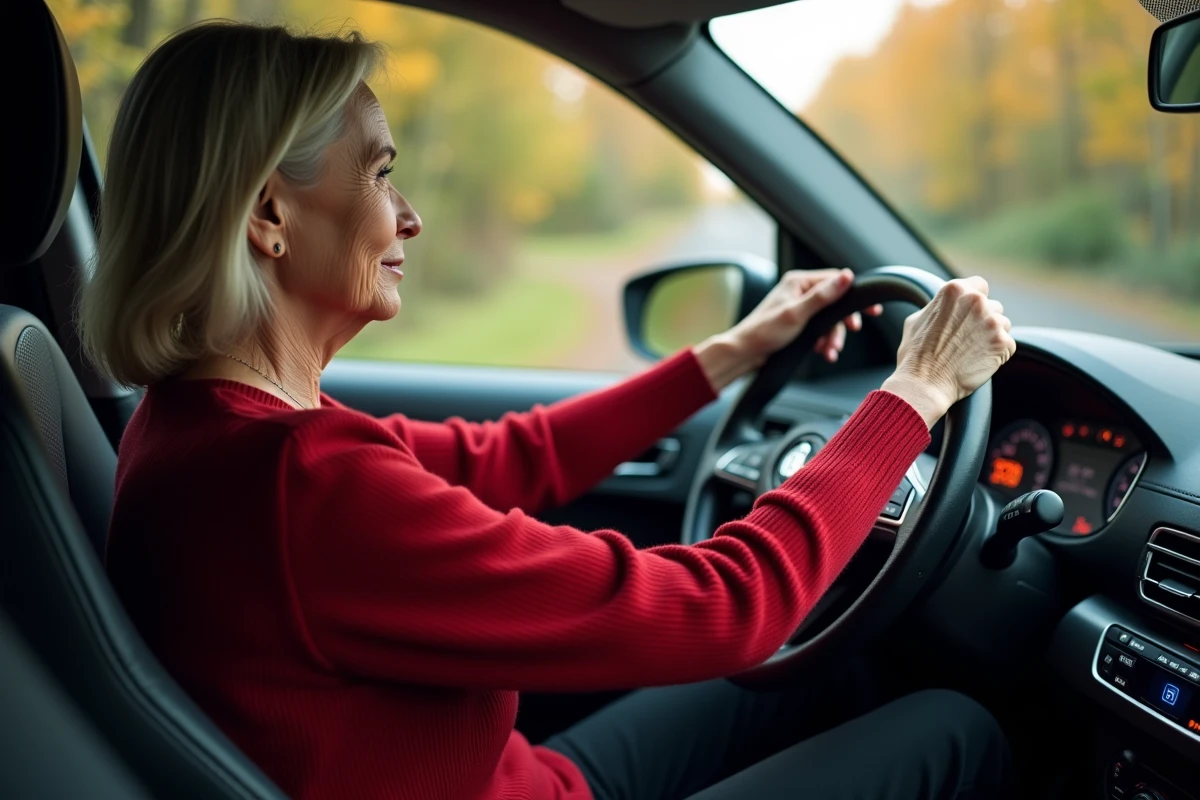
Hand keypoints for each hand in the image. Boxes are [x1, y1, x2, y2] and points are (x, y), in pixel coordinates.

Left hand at [693, 269, 881, 389]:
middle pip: (834, 302)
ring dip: (832, 336)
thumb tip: (847, 276)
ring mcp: (799, 308)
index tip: (871, 309)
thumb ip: (823, 296)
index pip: (835, 280)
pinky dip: (824, 341)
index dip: (853, 294)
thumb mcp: (797, 314)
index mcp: (798, 282)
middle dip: (841, 322)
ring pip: (828, 319)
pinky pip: (819, 330)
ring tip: (830, 351)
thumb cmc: (764, 332)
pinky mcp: (798, 324)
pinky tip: (824, 353)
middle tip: (852, 331)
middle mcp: (799, 291)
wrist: (745, 354)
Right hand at [881, 277, 1015, 428]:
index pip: (979, 285)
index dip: (974, 300)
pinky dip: (997, 353)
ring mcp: (991, 321)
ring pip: (1003, 324)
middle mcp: (976, 301)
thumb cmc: (915, 355)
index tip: (968, 314)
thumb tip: (945, 306)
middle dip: (983, 320)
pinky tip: (978, 361)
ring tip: (972, 352)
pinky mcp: (1003, 343)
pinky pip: (1008, 344)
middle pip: (992, 305)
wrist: (924, 385)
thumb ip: (937, 306)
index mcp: (954, 290)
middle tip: (967, 339)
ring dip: (992, 336)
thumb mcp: (916, 320)